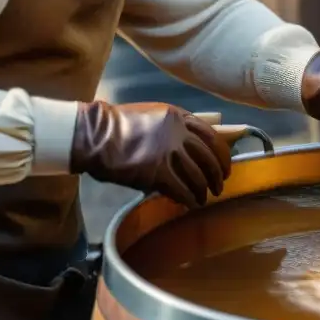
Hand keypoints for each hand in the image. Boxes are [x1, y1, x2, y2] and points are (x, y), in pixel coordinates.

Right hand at [69, 101, 231, 207]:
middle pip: (209, 157)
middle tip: (219, 186)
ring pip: (197, 175)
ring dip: (204, 190)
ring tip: (204, 198)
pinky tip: (190, 204)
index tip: (225, 165)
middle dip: (217, 174)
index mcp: (177, 115)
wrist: (94, 135)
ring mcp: (169, 152)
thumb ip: (171, 127)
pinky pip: (181, 190)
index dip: (221, 153)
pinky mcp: (157, 173)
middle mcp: (178, 132)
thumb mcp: (151, 115)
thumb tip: (186, 146)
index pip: (211, 135)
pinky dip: (189, 199)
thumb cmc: (116, 125)